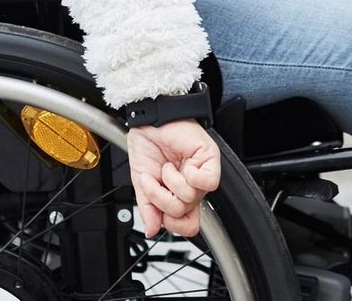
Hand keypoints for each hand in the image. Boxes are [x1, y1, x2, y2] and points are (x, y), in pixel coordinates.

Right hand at [127, 119, 221, 238]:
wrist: (147, 122)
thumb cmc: (147, 145)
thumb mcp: (141, 183)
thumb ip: (148, 208)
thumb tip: (152, 229)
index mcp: (179, 194)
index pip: (187, 224)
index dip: (171, 223)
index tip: (156, 210)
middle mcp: (192, 186)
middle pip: (184, 213)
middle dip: (162, 199)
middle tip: (153, 181)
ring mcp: (202, 172)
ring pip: (192, 198)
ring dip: (171, 182)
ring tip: (165, 167)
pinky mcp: (209, 157)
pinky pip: (209, 182)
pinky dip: (193, 177)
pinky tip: (183, 167)